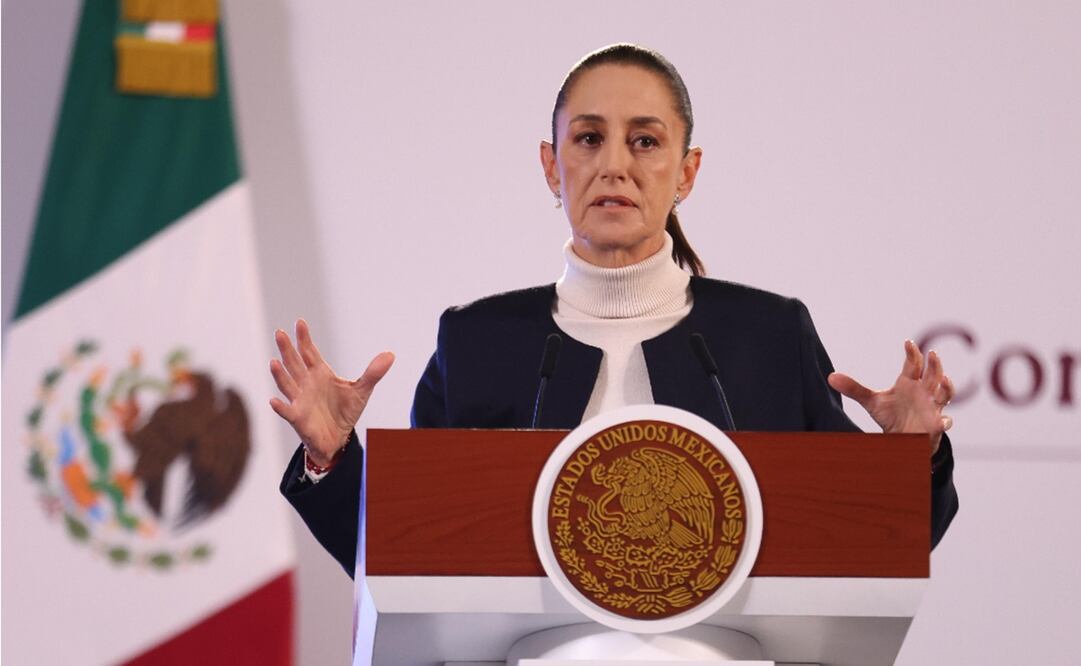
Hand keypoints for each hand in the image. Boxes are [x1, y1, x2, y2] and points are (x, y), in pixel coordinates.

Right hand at [269, 319, 393, 465]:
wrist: (338, 438)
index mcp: (320, 373)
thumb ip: (373, 372)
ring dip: (280, 374)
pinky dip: (280, 407)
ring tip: (274, 362)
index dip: (304, 338)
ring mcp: (300, 400)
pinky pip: (287, 411)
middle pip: (294, 363)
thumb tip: (391, 354)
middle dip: (287, 349)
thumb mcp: (361, 390)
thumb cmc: (345, 411)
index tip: (300, 322)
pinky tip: (273, 401)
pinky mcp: (298, 418)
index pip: (309, 352)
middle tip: (279, 332)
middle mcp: (306, 384)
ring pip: (287, 384)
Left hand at [828, 340, 953, 455]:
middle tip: (932, 353)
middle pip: (933, 374)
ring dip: (947, 387)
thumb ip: (854, 389)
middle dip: (935, 364)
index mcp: (909, 383)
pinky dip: (945, 422)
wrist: (901, 438)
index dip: (912, 353)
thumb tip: (831, 377)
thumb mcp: (871, 401)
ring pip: (945, 394)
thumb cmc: (891, 415)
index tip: (907, 343)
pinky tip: (942, 422)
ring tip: (945, 379)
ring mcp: (932, 407)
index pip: (913, 364)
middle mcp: (924, 392)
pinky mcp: (935, 424)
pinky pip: (944, 423)